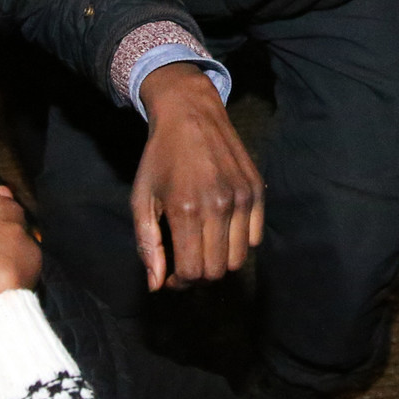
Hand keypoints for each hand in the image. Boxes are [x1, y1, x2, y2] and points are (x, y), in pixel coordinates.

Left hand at [131, 63, 265, 290]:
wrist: (190, 113)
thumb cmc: (160, 158)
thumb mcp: (142, 199)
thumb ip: (148, 245)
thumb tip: (156, 285)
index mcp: (186, 210)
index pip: (192, 272)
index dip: (179, 282)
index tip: (170, 275)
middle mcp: (219, 206)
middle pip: (216, 270)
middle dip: (198, 275)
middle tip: (186, 262)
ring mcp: (242, 197)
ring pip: (238, 259)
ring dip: (219, 262)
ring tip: (203, 247)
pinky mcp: (256, 190)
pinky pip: (254, 237)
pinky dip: (238, 242)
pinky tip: (221, 229)